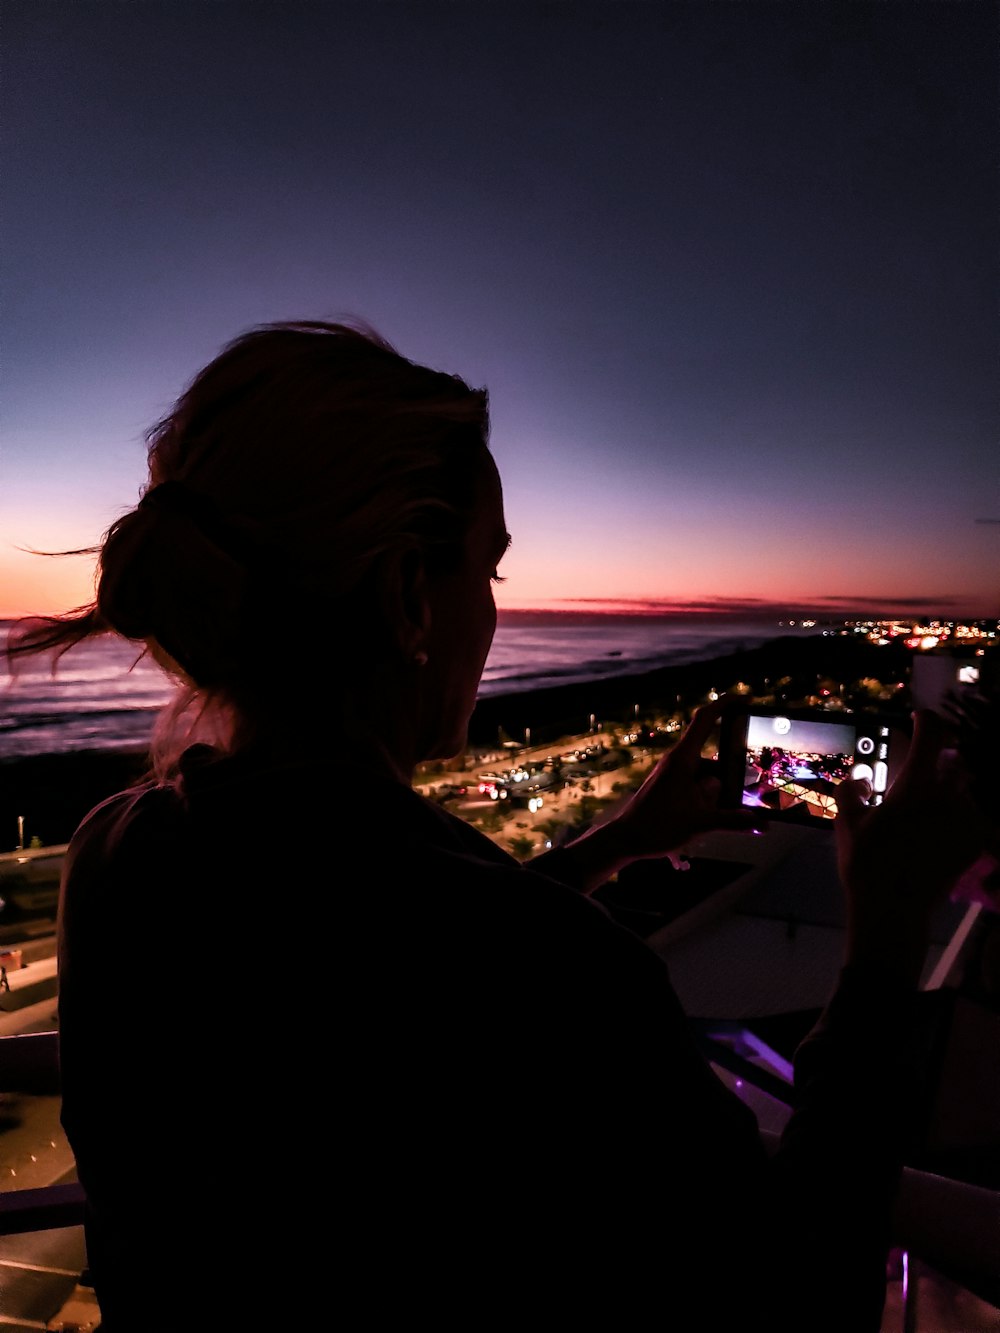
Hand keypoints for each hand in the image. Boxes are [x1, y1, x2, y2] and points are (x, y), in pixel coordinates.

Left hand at [603, 696, 762, 863]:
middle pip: (715, 761)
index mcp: (683, 758)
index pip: (705, 719)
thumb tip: (761, 823)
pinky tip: (714, 821)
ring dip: (718, 797)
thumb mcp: (699, 823)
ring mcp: (676, 776)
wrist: (625, 840)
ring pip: (709, 779)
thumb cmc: (655, 826)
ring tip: (719, 818)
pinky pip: (699, 790)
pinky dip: (709, 803)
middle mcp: (679, 762)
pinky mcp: (674, 789)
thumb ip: (732, 821)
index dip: (725, 704)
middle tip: (742, 797)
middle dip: (730, 779)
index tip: (746, 698)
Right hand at [835, 708, 988, 982]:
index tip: (917, 718)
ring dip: (946, 794)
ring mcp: (964, 821)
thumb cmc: (865, 862)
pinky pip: (969, 817)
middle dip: (934, 767)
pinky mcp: (974, 842)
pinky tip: (935, 837)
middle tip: (913, 784)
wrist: (892, 908)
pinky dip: (956, 819)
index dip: (926, 720)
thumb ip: (850, 791)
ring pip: (961, 792)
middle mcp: (946, 797)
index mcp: (915, 787)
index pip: (932, 735)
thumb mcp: (846, 822)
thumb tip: (860, 778)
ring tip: (923, 817)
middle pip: (950, 763)